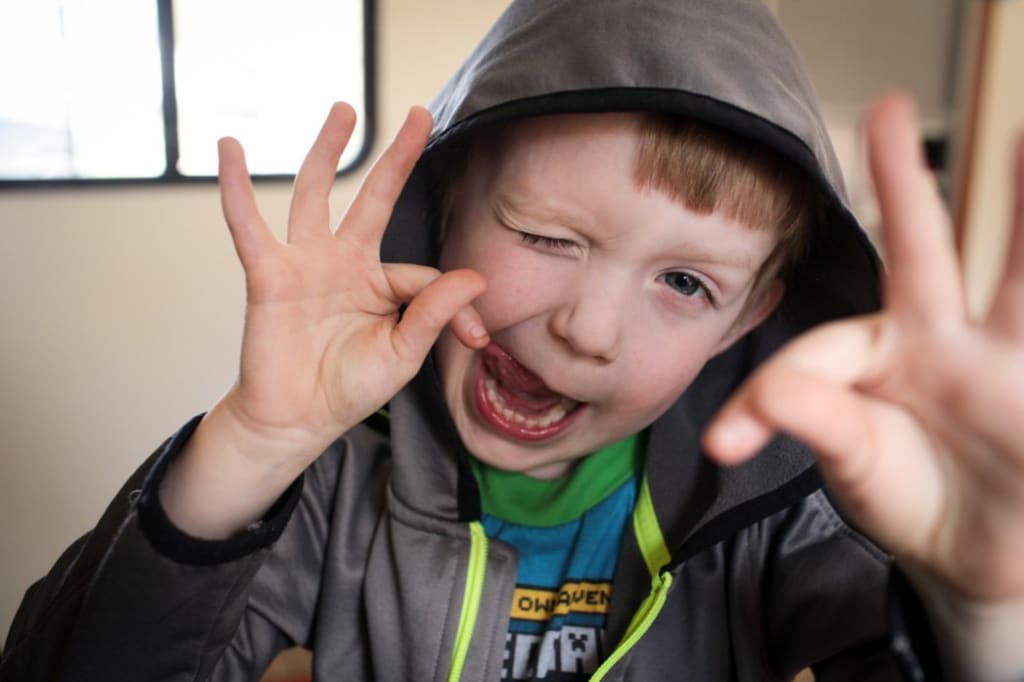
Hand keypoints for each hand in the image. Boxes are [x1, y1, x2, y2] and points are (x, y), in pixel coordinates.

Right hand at [215, 103, 486, 460]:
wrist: (296, 420)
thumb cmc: (348, 387)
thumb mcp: (404, 353)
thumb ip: (434, 313)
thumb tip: (475, 277)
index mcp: (380, 283)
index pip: (426, 275)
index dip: (457, 304)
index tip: (479, 339)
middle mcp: (343, 263)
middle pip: (373, 198)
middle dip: (397, 159)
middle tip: (422, 114)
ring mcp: (305, 264)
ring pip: (316, 194)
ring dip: (328, 151)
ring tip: (345, 110)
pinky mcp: (269, 276)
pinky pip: (249, 226)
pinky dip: (237, 189)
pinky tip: (231, 149)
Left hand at [704, 95, 1023, 674]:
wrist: (974, 556)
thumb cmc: (905, 494)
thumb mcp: (851, 461)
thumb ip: (815, 420)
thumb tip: (769, 397)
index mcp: (879, 353)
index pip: (821, 352)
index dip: (773, 395)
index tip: (725, 444)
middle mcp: (941, 339)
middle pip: (923, 251)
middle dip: (903, 183)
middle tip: (885, 110)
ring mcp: (1002, 359)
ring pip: (1014, 277)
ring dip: (1020, 218)